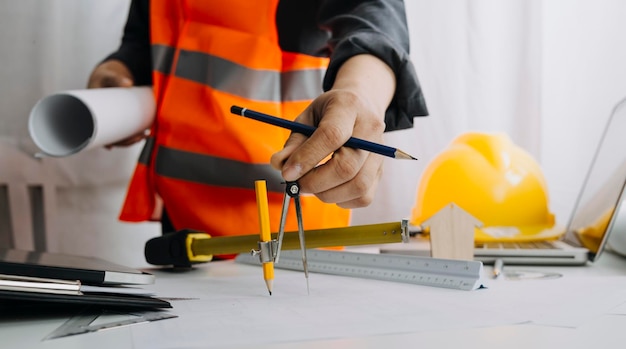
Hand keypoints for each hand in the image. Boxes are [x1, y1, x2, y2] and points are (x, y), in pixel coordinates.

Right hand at [87, 59, 147, 147]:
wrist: (106, 76)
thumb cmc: (103, 78)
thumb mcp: (107, 76)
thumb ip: (117, 79)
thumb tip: (129, 83)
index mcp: (90, 114)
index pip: (95, 133)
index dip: (104, 141)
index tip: (112, 145)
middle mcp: (100, 120)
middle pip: (110, 138)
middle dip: (125, 141)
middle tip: (139, 136)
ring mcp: (110, 120)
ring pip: (119, 136)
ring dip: (131, 139)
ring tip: (144, 135)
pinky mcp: (119, 119)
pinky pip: (124, 130)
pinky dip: (132, 134)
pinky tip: (142, 134)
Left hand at [270, 90, 385, 207]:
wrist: (361, 106)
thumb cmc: (329, 113)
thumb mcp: (306, 118)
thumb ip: (293, 142)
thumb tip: (279, 164)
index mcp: (348, 107)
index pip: (331, 135)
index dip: (307, 158)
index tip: (287, 173)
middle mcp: (370, 129)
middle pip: (347, 167)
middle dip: (315, 182)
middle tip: (297, 184)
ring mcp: (380, 152)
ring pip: (358, 186)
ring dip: (327, 194)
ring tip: (312, 185)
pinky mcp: (381, 171)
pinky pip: (364, 197)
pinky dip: (342, 200)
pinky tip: (329, 189)